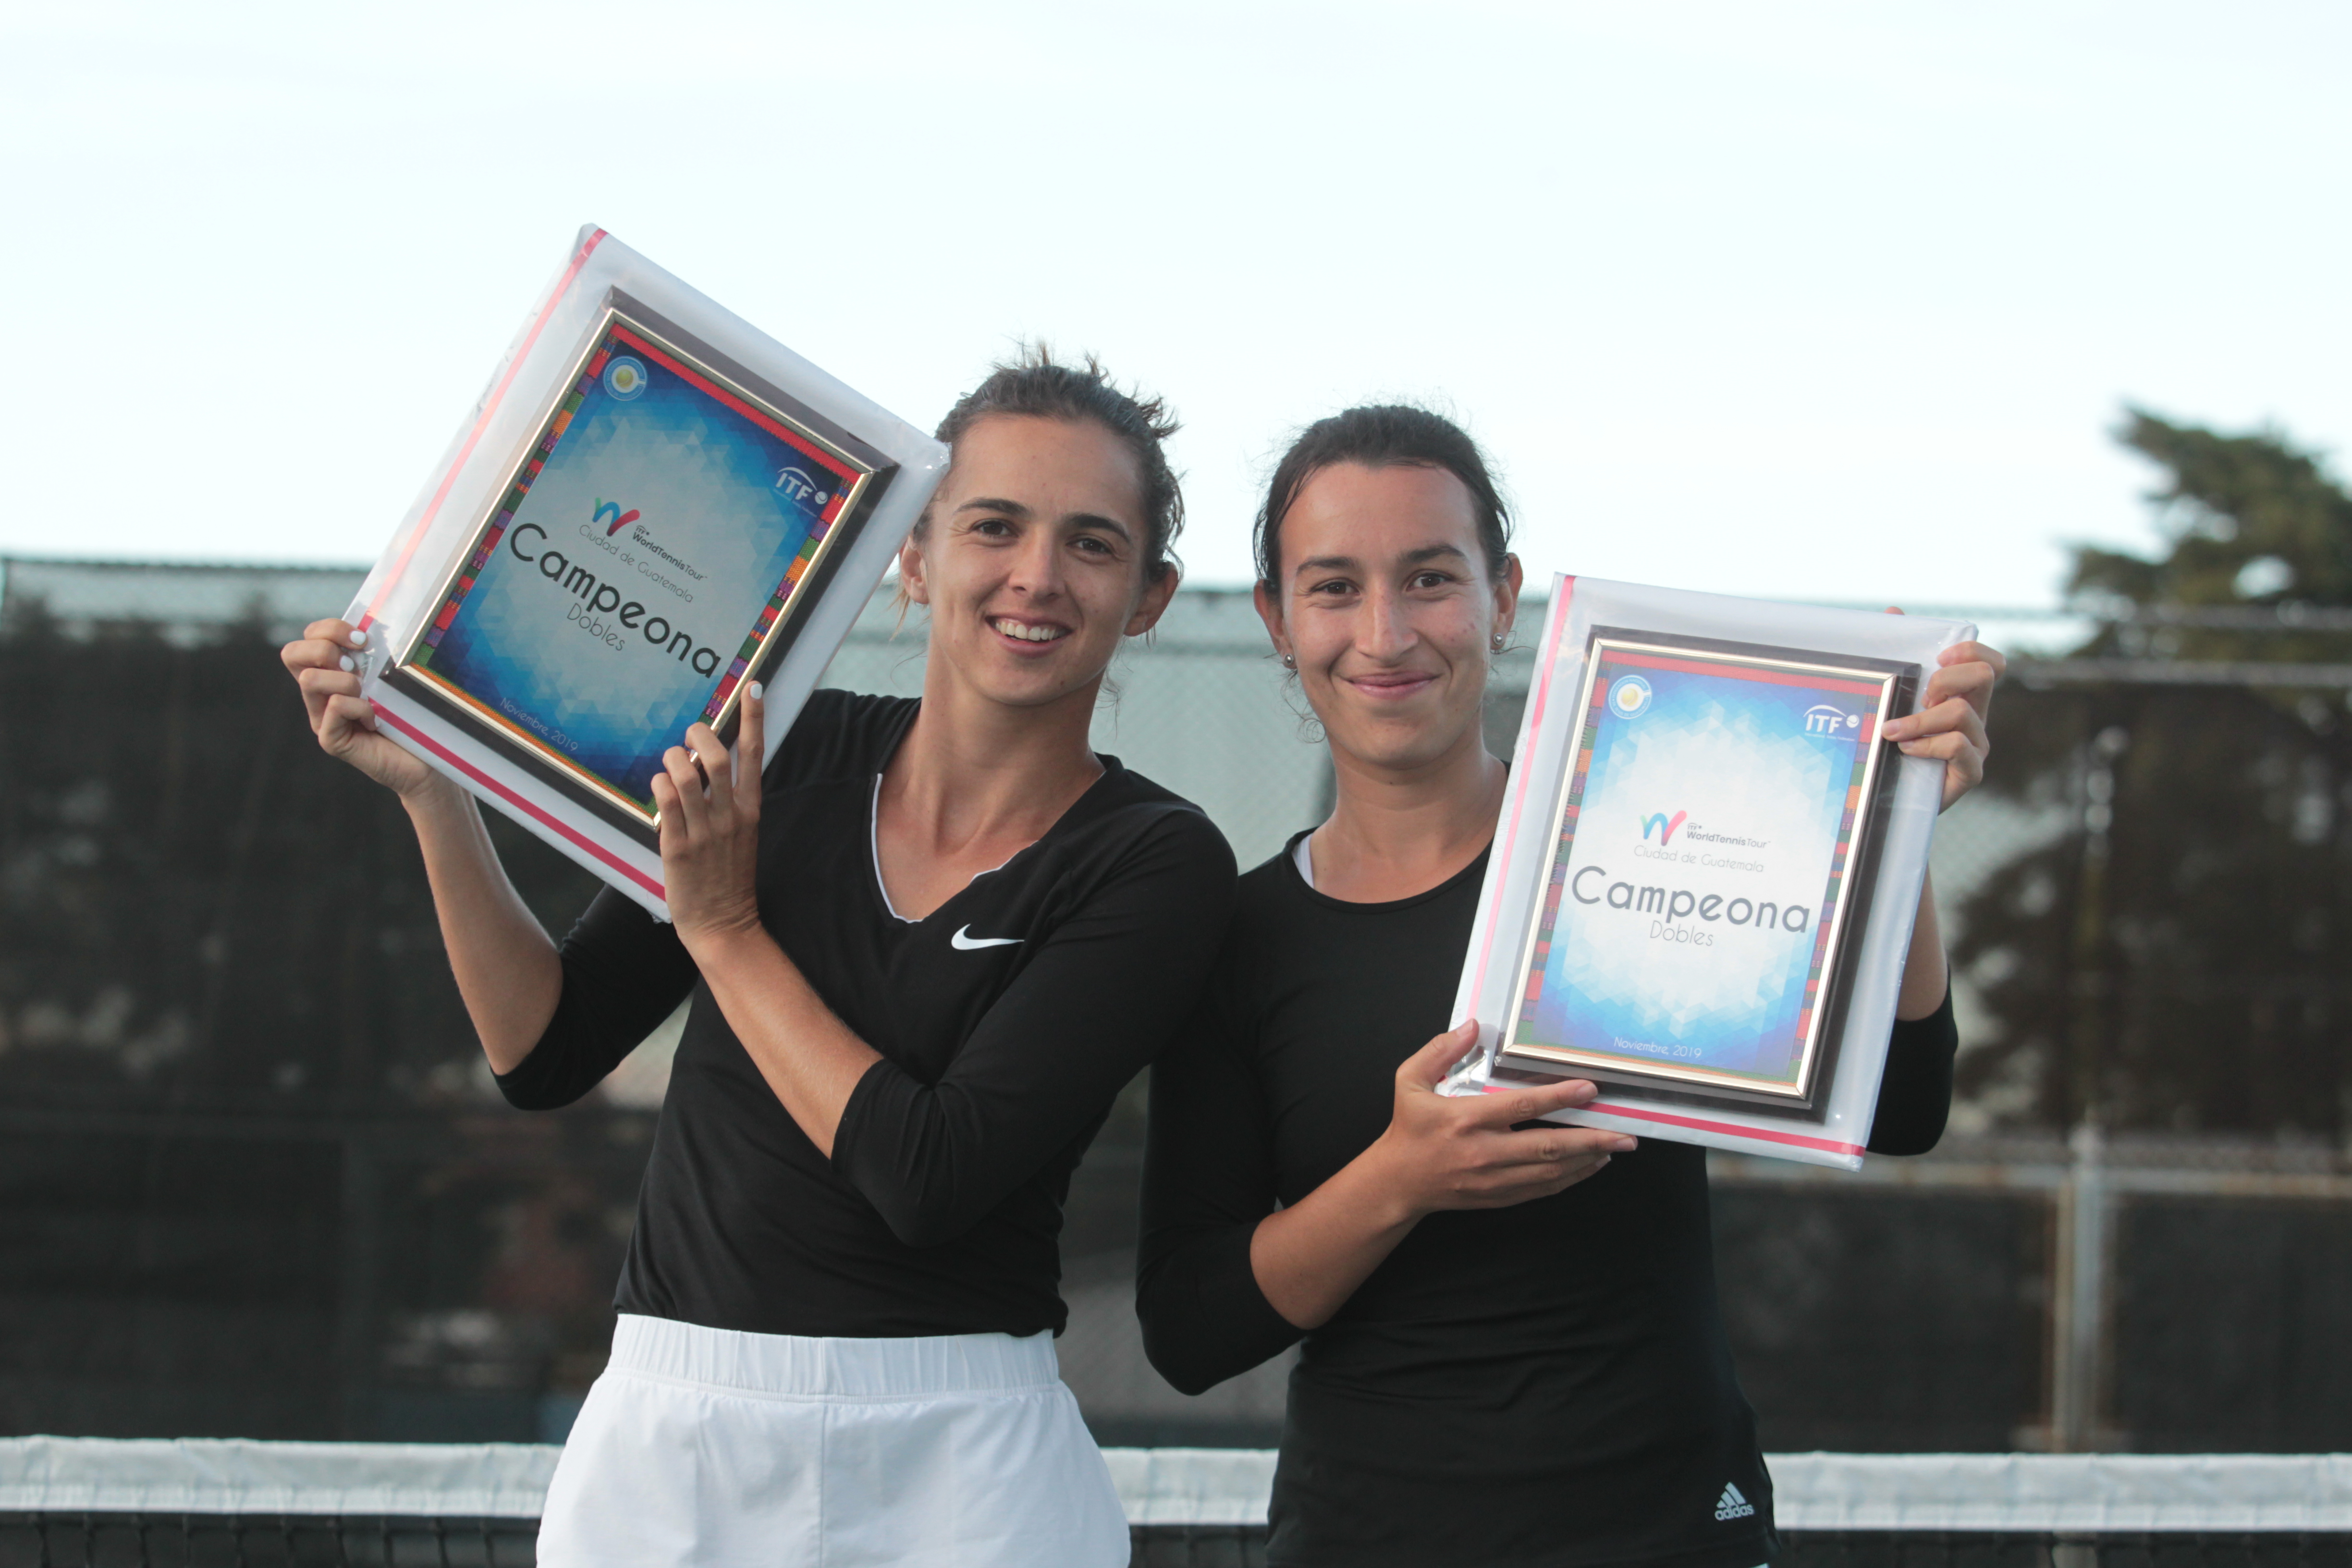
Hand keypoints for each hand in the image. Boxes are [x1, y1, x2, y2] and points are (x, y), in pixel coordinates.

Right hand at [280, 618, 439, 797]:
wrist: (427, 761)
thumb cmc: (413, 716)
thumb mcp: (393, 676)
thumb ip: (375, 654)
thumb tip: (368, 629)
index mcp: (330, 673)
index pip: (309, 637)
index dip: (330, 628)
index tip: (363, 638)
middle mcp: (319, 695)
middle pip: (292, 653)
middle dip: (326, 647)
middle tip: (357, 663)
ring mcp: (322, 719)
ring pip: (309, 679)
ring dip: (345, 679)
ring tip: (368, 695)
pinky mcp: (331, 740)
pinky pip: (335, 706)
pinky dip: (360, 707)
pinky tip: (376, 720)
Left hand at [654, 682, 766, 951]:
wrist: (723, 923)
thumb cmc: (728, 876)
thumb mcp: (741, 834)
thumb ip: (730, 800)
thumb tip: (707, 762)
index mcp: (751, 810)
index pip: (755, 754)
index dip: (754, 718)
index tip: (753, 688)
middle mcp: (730, 816)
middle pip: (718, 757)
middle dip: (700, 733)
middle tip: (690, 732)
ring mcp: (704, 831)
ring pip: (687, 775)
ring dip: (674, 758)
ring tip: (670, 762)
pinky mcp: (677, 846)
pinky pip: (665, 802)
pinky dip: (659, 785)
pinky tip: (659, 786)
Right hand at [1368, 1022, 1635, 1217]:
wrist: (1397, 1182)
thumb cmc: (1408, 1129)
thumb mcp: (1409, 1082)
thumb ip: (1439, 1051)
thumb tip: (1471, 1026)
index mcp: (1465, 1120)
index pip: (1521, 1107)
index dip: (1558, 1098)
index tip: (1589, 1089)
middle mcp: (1484, 1152)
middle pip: (1547, 1145)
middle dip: (1591, 1139)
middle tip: (1624, 1133)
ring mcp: (1494, 1179)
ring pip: (1551, 1171)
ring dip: (1587, 1159)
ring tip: (1616, 1147)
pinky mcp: (1498, 1196)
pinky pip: (1542, 1188)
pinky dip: (1570, 1178)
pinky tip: (1590, 1165)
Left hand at [1878, 611, 2005, 811]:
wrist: (1892, 803)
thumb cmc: (1894, 749)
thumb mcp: (1894, 701)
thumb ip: (1898, 659)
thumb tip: (1893, 612)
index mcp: (1964, 697)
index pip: (1990, 663)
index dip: (1971, 651)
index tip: (1939, 659)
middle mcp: (1977, 718)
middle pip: (1984, 676)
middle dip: (1945, 680)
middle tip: (1918, 697)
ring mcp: (1977, 746)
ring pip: (1962, 713)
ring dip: (1920, 718)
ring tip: (1893, 731)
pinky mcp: (1971, 772)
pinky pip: (1959, 746)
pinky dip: (1928, 744)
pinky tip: (1905, 750)